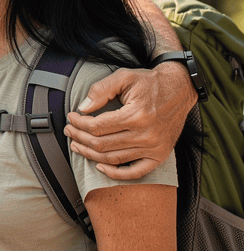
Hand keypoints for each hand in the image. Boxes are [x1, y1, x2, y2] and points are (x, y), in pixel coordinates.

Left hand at [65, 62, 195, 179]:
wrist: (180, 90)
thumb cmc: (150, 83)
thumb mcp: (124, 77)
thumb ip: (101, 90)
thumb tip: (83, 107)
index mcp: (136, 115)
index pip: (97, 127)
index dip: (79, 123)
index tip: (71, 117)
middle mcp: (146, 135)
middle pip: (101, 144)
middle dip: (79, 138)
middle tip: (69, 130)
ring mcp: (154, 148)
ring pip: (112, 159)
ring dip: (90, 154)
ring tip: (77, 145)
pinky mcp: (159, 155)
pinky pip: (135, 172)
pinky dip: (116, 173)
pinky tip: (100, 167)